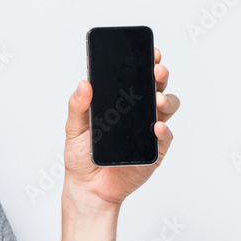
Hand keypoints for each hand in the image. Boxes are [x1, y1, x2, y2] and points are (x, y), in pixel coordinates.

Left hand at [63, 47, 180, 206]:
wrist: (88, 188)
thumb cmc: (80, 156)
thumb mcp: (73, 128)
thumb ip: (78, 106)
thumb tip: (84, 83)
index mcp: (119, 103)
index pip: (135, 77)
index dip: (145, 62)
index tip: (149, 52)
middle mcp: (138, 113)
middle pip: (156, 87)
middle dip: (159, 76)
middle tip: (156, 72)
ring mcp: (148, 130)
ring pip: (167, 107)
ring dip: (166, 100)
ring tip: (157, 100)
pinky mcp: (155, 150)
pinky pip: (165, 137)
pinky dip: (164, 130)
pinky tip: (156, 126)